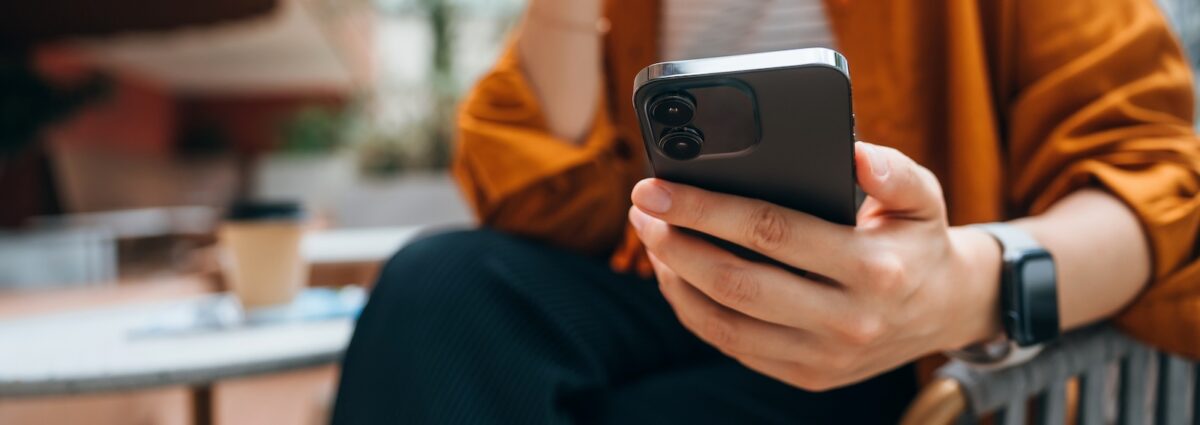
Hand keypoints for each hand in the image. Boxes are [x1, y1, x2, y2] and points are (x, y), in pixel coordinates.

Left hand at [629, 142, 1003, 390]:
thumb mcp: (923, 196)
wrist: (946, 311)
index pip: (771, 232)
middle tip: (643, 209)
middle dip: (675, 243)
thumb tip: (854, 152)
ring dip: (674, 280)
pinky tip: (676, 275)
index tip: (659, 187)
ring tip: (653, 238)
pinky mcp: (806, 376)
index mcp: (873, 268)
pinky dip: (694, 311)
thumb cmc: (917, 240)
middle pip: (736, 283)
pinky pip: (732, 346)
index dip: (706, 208)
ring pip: (724, 323)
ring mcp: (823, 356)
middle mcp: (847, 320)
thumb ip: (893, 171)